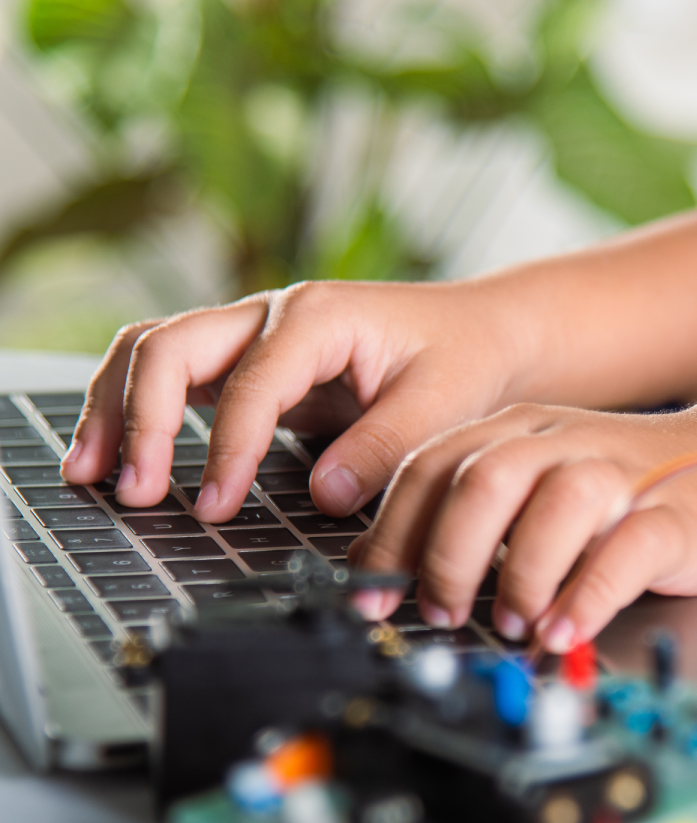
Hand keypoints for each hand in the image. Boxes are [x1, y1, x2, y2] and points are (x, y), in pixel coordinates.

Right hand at [61, 281, 527, 521]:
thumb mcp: (443, 402)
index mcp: (319, 316)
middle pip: (172, 346)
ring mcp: (256, 335)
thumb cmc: (462, 358)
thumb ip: (384, 447)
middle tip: (136, 491)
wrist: (478, 335)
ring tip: (93, 473)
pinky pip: (176, 374)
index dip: (226, 449)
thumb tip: (324, 495)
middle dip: (142, 418)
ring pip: (157, 351)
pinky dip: (141, 409)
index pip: (250, 384)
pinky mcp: (253, 364)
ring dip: (118, 408)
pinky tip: (124, 455)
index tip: (216, 507)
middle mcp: (274, 315)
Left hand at [348, 404, 696, 650]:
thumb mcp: (545, 486)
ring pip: (554, 504)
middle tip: (442, 611)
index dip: (392, 536)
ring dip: (519, 573)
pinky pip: (625, 551)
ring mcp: (622, 475)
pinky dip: (587, 596)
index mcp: (519, 433)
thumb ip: (484, 519)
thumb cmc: (630, 492)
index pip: (431, 468)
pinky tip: (564, 630)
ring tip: (512, 621)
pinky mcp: (675, 516)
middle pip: (482, 480)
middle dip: (446, 556)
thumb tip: (403, 583)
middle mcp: (564, 443)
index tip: (372, 597)